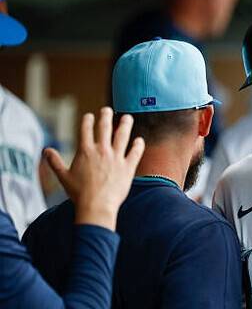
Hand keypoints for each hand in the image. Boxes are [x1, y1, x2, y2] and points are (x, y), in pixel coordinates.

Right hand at [44, 107, 144, 229]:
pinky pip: (136, 152)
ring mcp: (116, 157)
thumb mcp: (63, 177)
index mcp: (85, 151)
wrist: (96, 206)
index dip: (88, 121)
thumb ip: (55, 162)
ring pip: (122, 135)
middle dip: (106, 116)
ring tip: (127, 117)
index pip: (86, 130)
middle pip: (105, 127)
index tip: (90, 116)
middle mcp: (102, 150)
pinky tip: (139, 140)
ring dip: (125, 124)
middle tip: (107, 110)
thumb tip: (46, 150)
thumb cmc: (79, 193)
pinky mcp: (128, 166)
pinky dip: (138, 145)